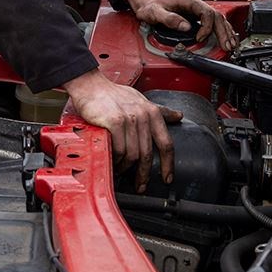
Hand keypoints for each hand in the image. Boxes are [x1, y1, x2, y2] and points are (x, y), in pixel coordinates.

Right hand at [62, 69, 181, 191]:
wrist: (92, 86)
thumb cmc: (115, 95)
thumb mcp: (141, 100)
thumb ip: (160, 111)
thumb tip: (179, 116)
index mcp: (152, 112)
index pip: (166, 143)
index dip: (168, 164)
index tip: (167, 178)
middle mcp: (143, 116)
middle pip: (148, 154)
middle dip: (144, 174)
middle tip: (140, 185)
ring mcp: (129, 119)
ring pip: (132, 155)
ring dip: (126, 168)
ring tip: (121, 170)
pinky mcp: (114, 122)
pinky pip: (119, 150)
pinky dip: (116, 160)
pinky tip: (113, 162)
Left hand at [125, 0, 238, 51]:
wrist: (146, 1)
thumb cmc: (150, 5)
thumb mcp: (156, 12)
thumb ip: (170, 19)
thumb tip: (186, 27)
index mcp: (189, 1)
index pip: (207, 13)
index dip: (206, 27)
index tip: (200, 38)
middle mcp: (195, 4)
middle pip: (216, 16)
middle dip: (223, 32)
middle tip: (227, 46)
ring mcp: (197, 9)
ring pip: (218, 18)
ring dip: (225, 31)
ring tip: (230, 44)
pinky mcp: (196, 15)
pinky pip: (213, 21)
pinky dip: (221, 30)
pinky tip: (225, 37)